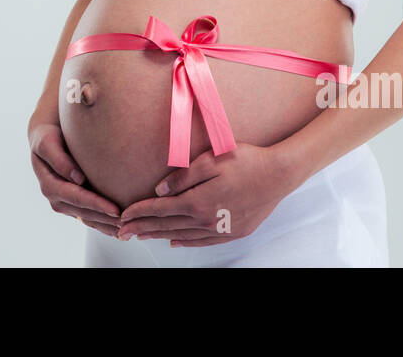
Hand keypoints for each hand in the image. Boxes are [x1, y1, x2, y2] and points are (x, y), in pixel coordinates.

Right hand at [29, 122, 121, 237]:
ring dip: (106, 225)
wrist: (45, 138)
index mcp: (49, 185)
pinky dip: (103, 224)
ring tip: (127, 228)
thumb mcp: (47, 142)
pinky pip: (88, 218)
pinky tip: (118, 228)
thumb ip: (59, 159)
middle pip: (84, 213)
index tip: (116, 210)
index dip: (97, 205)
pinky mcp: (72, 204)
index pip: (77, 198)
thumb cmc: (47, 136)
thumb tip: (77, 179)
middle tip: (128, 222)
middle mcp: (56, 199)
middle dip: (106, 219)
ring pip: (88, 219)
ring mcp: (64, 204)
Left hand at [117, 142, 289, 246]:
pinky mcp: (234, 232)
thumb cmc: (246, 162)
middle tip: (122, 232)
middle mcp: (207, 220)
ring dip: (159, 236)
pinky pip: (203, 242)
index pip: (160, 210)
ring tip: (142, 236)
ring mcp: (221, 229)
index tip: (123, 217)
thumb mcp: (211, 160)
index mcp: (198, 201)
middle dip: (142, 228)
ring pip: (183, 235)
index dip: (139, 213)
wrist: (279, 175)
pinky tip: (175, 242)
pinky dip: (186, 242)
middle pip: (167, 226)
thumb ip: (182, 176)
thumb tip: (159, 190)